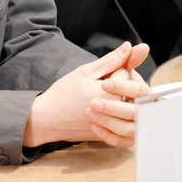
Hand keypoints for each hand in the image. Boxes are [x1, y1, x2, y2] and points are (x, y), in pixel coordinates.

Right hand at [24, 42, 150, 147]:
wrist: (47, 120)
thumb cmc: (64, 94)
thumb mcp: (87, 72)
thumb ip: (113, 60)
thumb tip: (133, 47)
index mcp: (114, 93)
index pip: (127, 73)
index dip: (113, 69)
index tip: (98, 75)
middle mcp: (118, 112)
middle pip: (130, 90)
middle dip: (118, 84)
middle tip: (96, 87)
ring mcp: (115, 126)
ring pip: (127, 105)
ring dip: (118, 98)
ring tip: (97, 98)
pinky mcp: (110, 135)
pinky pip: (121, 120)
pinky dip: (114, 113)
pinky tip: (99, 110)